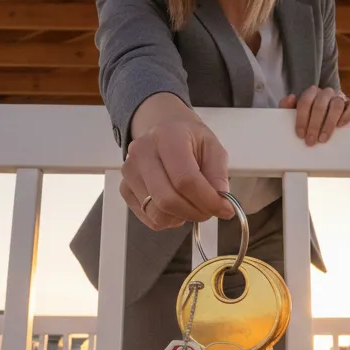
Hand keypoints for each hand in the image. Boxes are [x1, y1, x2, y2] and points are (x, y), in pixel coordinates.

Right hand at [121, 110, 234, 229]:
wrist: (163, 129)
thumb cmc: (189, 140)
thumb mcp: (213, 148)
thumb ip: (218, 175)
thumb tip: (222, 203)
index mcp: (167, 137)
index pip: (185, 180)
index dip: (207, 201)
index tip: (225, 209)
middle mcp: (142, 152)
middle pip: (168, 200)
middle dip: (195, 213)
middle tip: (209, 211)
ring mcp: (129, 172)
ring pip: (158, 213)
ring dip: (182, 217)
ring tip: (191, 204)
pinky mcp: (125, 188)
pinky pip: (149, 218)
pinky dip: (168, 219)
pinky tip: (176, 205)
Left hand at [280, 86, 349, 146]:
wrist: (324, 117)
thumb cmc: (307, 117)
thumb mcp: (293, 112)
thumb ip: (286, 106)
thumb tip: (290, 98)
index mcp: (311, 93)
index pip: (305, 101)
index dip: (302, 118)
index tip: (300, 135)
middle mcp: (326, 93)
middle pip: (320, 104)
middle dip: (314, 125)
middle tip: (310, 141)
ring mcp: (340, 97)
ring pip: (337, 104)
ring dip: (329, 123)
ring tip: (323, 139)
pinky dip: (348, 114)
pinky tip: (341, 125)